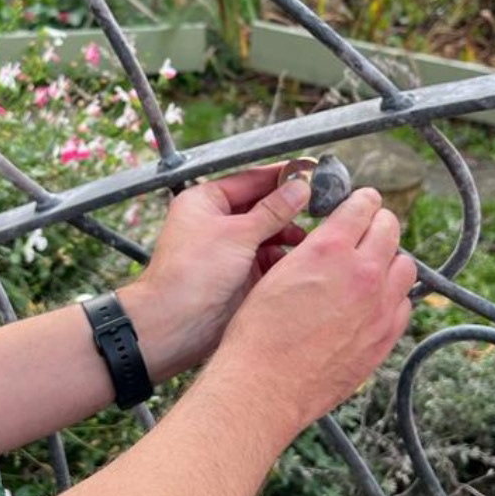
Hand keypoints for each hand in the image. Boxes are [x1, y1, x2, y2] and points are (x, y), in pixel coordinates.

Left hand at [119, 166, 314, 379]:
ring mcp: (229, 249)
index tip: (308, 172)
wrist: (175, 324)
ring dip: (288, 235)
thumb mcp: (237, 234)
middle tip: (319, 205)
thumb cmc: (190, 273)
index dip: (279, 177)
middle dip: (288, 209)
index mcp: (206, 201)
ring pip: (268, 234)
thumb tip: (298, 188)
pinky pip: (268, 259)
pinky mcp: (240, 274)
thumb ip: (273, 210)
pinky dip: (284, 259)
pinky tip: (299, 260)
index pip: (249, 180)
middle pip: (262, 207)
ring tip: (309, 238)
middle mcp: (217, 222)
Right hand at [211, 187, 417, 442]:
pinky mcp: (385, 336)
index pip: (364, 206)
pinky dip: (393, 296)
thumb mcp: (277, 272)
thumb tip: (330, 240)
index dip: (363, 200)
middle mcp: (363, 272)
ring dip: (390, 259)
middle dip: (379, 223)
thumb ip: (314, 250)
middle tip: (368, 228)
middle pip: (390, 229)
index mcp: (331, 249)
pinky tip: (373, 301)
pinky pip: (404, 304)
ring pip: (405, 266)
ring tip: (373, 265)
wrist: (267, 383)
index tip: (363, 201)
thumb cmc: (260, 332)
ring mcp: (380, 306)